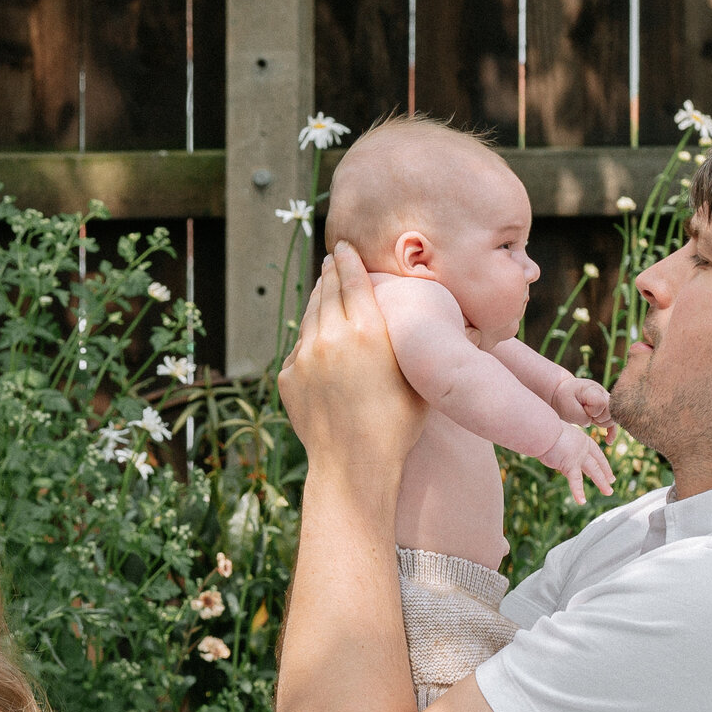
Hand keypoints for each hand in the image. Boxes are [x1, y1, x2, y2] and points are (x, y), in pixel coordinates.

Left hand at [278, 244, 426, 486]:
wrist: (353, 464)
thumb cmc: (396, 425)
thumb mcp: (416, 378)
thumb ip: (411, 343)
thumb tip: (422, 320)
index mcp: (368, 332)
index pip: (353, 280)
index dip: (348, 260)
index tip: (344, 247)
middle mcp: (332, 336)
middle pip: (327, 291)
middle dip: (330, 272)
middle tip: (332, 259)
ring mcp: (305, 356)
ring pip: (309, 316)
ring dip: (316, 299)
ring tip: (322, 288)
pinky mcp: (289, 375)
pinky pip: (299, 348)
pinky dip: (308, 337)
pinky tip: (316, 335)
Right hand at [542, 424, 615, 504]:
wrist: (542, 428)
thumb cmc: (543, 428)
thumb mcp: (556, 435)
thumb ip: (559, 443)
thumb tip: (553, 447)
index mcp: (581, 439)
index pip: (596, 453)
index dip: (602, 462)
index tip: (607, 469)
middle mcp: (583, 447)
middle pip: (597, 463)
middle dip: (605, 474)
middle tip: (611, 482)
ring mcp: (578, 456)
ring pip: (594, 471)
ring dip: (602, 483)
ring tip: (609, 492)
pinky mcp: (570, 464)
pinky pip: (575, 481)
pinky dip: (578, 492)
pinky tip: (582, 501)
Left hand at [557, 376, 613, 428]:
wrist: (560, 395)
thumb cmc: (563, 399)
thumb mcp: (568, 406)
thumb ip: (580, 416)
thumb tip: (590, 423)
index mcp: (593, 390)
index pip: (602, 403)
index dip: (593, 411)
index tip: (583, 409)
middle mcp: (602, 394)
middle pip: (611, 411)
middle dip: (599, 418)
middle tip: (585, 413)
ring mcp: (604, 403)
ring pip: (612, 418)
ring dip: (601, 423)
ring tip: (589, 418)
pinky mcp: (603, 412)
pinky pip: (613, 423)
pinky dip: (611, 432)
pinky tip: (608, 441)